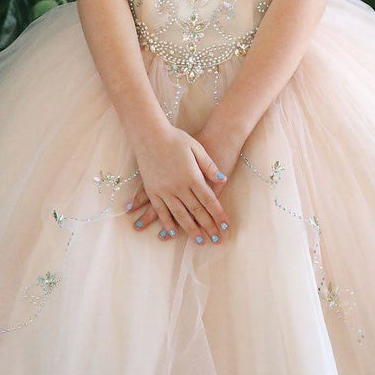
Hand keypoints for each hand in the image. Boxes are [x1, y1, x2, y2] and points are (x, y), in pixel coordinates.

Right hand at [126, 118, 244, 244]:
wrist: (150, 134)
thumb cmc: (176, 138)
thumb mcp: (197, 148)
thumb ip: (209, 166)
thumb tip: (223, 179)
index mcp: (192, 176)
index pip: (209, 200)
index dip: (217, 214)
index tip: (225, 226)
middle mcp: (178, 187)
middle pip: (196, 211)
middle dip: (207, 226)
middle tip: (215, 239)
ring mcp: (164, 190)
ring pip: (179, 215)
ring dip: (189, 229)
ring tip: (198, 241)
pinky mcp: (152, 190)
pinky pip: (160, 210)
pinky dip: (166, 222)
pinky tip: (171, 232)